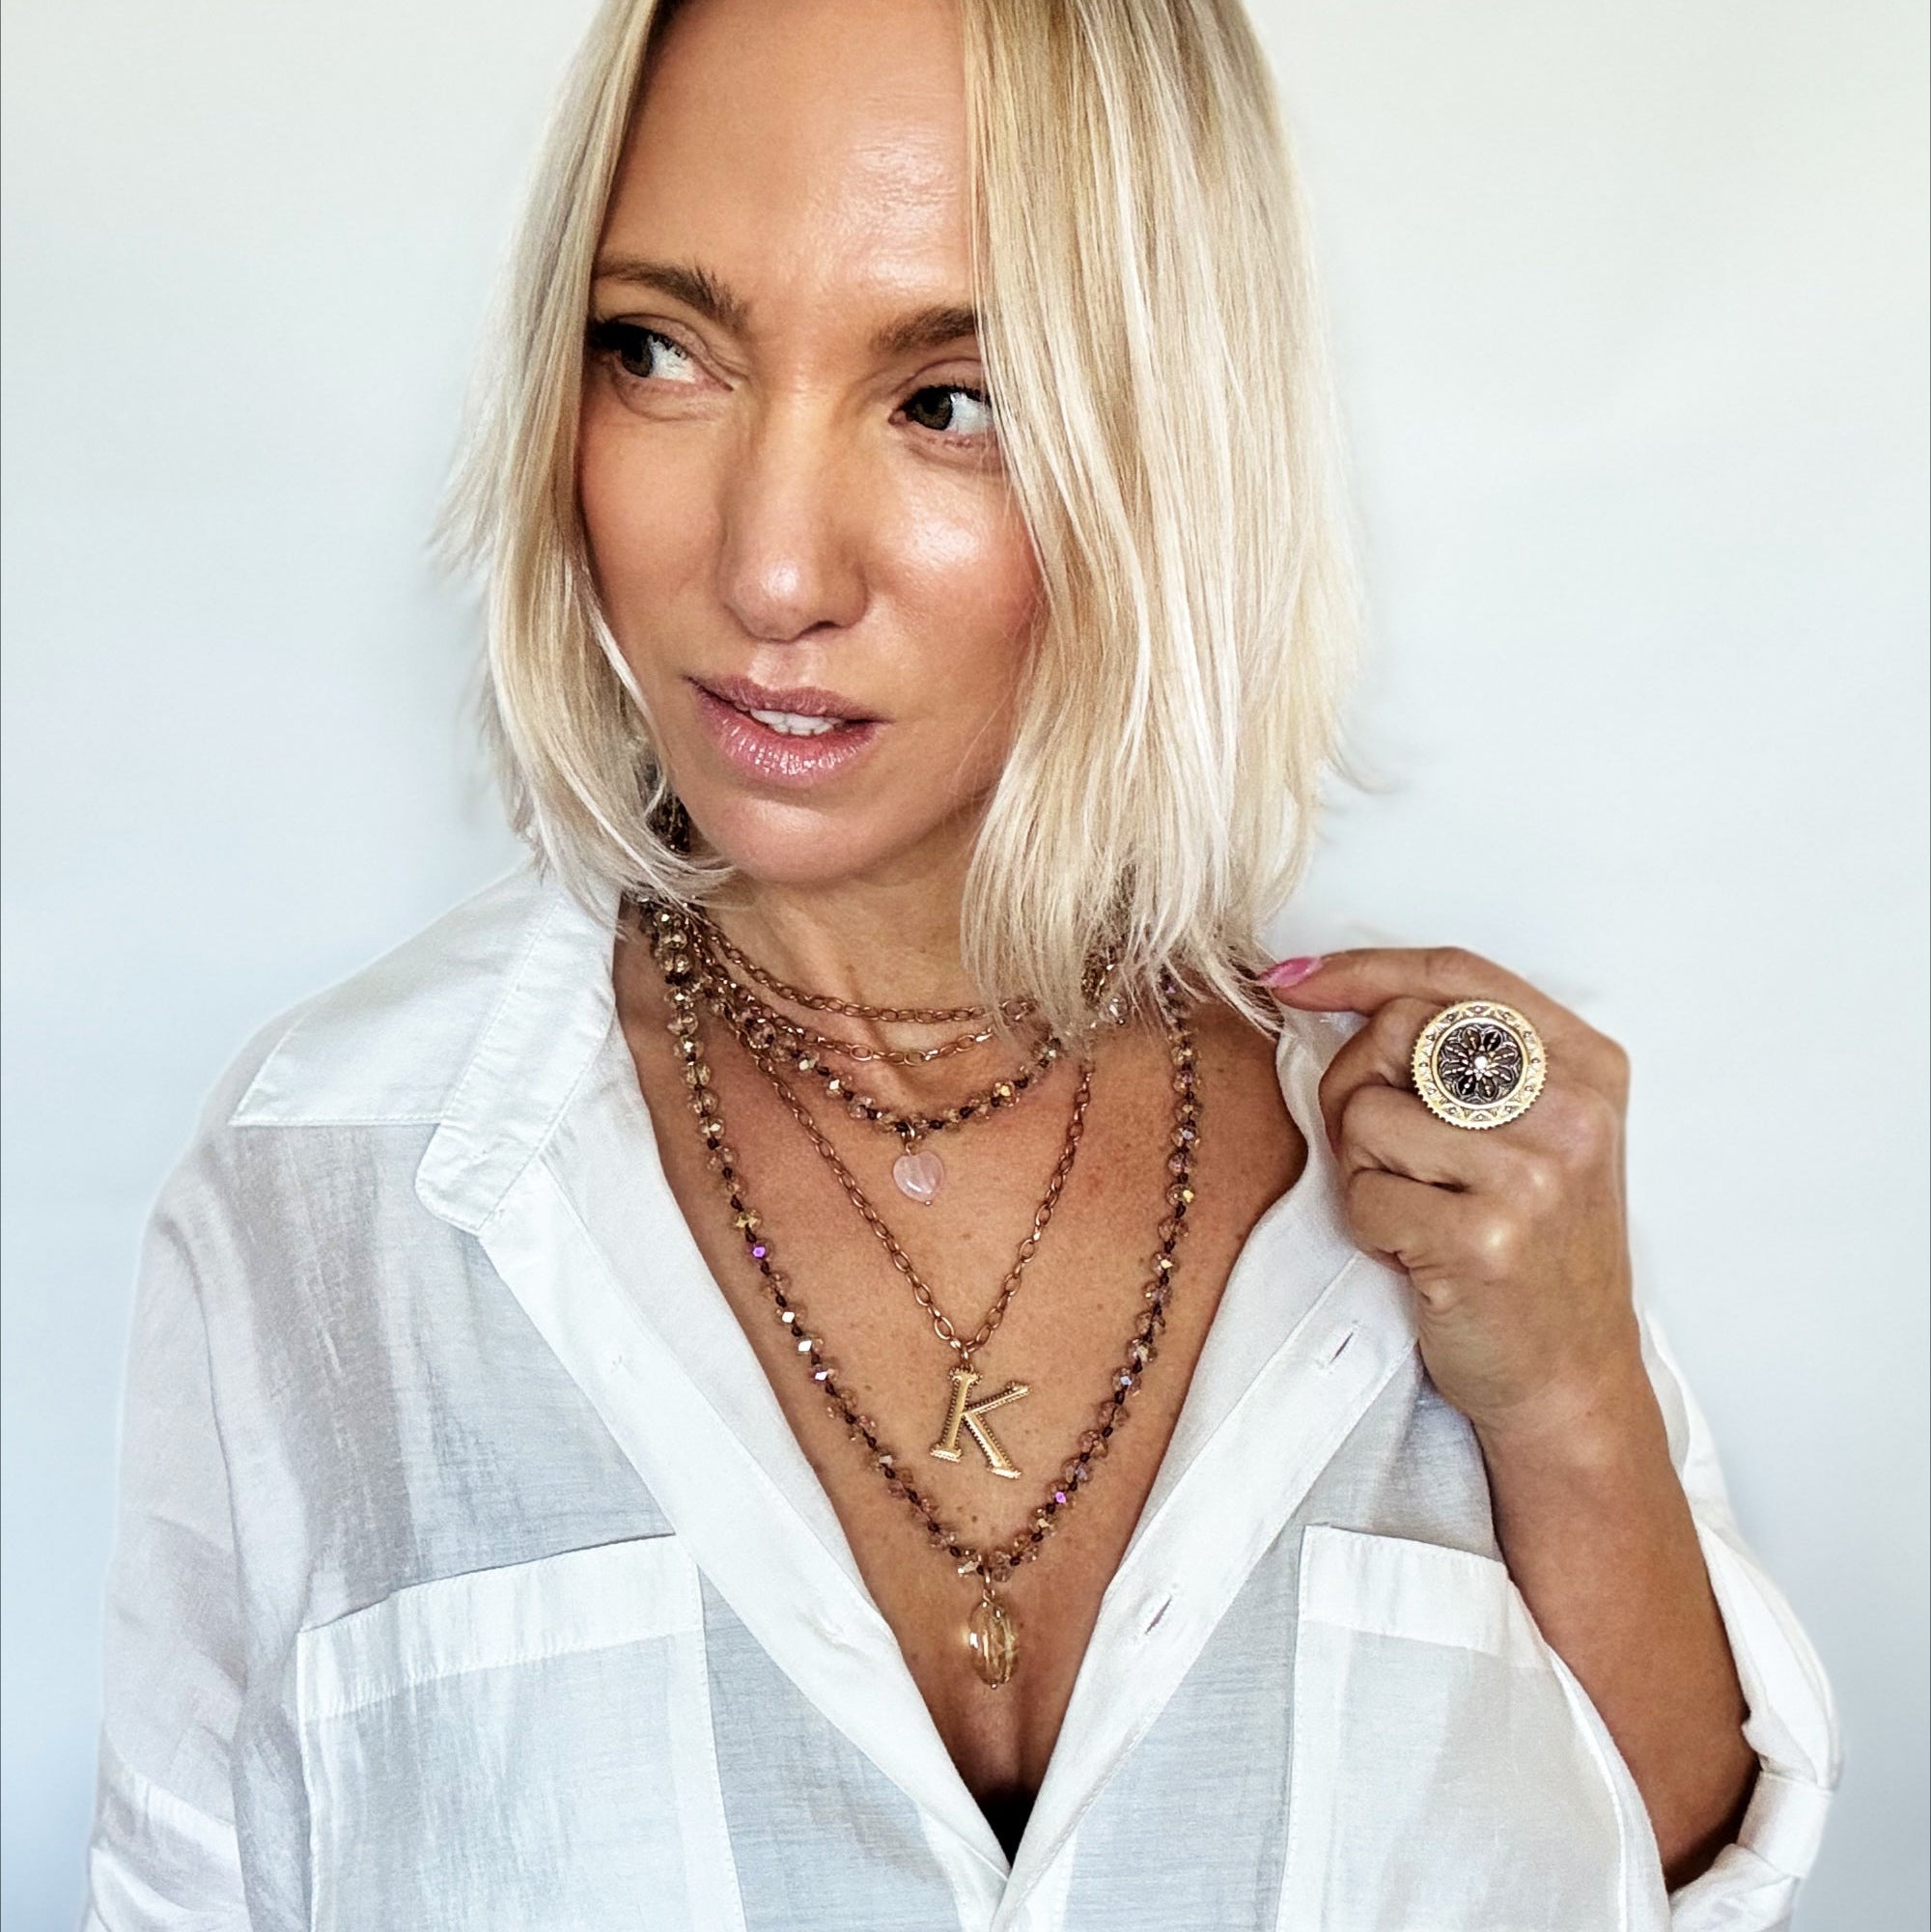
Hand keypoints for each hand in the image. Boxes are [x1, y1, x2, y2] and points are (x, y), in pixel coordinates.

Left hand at [1264, 947, 1643, 1448]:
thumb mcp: (1531, 1133)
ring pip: (1366, 1114)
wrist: (1573, 1380)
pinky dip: (1369, 1227)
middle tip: (1380, 1152)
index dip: (1360, 969)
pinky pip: (1364, 1195)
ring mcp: (1533, 1173)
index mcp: (1587, 1066)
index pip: (1455, 975)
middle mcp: (1571, 1109)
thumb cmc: (1534, 1254)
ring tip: (1417, 1211)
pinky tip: (1419, 1254)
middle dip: (1353, 1085)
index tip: (1291, 980)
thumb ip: (1458, 1058)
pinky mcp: (1486, 1237)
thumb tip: (1318, 987)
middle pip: (1396, 1032)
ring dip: (1363, 1170)